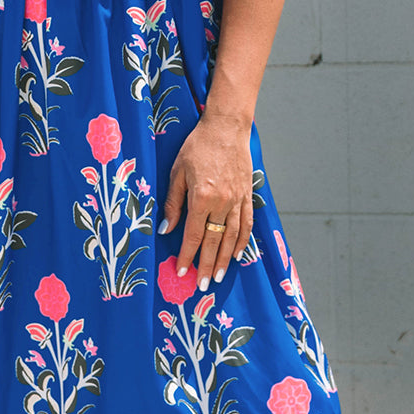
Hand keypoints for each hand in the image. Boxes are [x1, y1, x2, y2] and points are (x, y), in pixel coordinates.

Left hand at [158, 114, 253, 287]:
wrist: (226, 128)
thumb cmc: (197, 146)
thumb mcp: (177, 172)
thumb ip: (173, 202)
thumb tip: (166, 229)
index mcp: (202, 197)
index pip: (194, 235)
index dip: (187, 255)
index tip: (181, 271)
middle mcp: (223, 202)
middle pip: (215, 242)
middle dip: (208, 266)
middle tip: (203, 285)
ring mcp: (238, 200)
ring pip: (232, 237)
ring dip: (226, 259)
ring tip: (220, 277)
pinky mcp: (248, 195)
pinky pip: (247, 224)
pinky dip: (243, 241)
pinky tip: (238, 254)